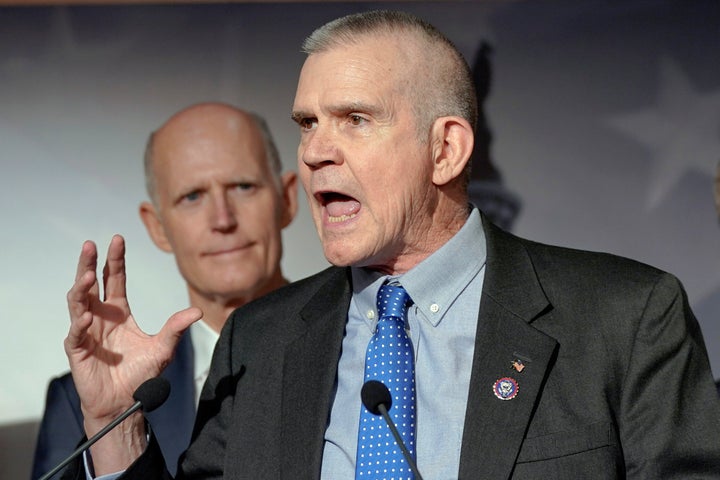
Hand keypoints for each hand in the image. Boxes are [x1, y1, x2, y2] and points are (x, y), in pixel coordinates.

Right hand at [64, 235, 201, 471]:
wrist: (125, 403)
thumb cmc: (140, 375)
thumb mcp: (163, 348)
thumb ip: (176, 328)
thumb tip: (197, 311)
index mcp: (119, 312)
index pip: (115, 279)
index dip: (115, 260)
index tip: (117, 239)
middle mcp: (101, 317)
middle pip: (91, 284)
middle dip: (90, 263)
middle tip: (90, 244)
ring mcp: (87, 331)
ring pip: (78, 302)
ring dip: (81, 288)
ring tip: (87, 274)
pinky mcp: (78, 350)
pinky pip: (76, 332)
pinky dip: (80, 322)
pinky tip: (86, 314)